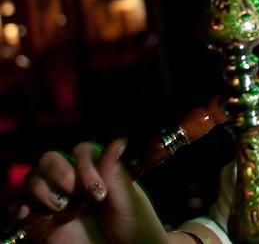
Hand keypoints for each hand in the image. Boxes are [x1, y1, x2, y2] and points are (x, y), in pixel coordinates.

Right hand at [17, 138, 170, 243]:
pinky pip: (17, 206)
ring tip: (63, 209)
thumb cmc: (131, 226)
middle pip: (50, 158)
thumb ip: (116, 173)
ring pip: (33, 178)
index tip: (98, 190)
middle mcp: (73, 182)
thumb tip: (119, 141)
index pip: (80, 151)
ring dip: (44, 189)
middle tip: (79, 196)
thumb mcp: (128, 201)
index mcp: (96, 171)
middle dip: (61, 172)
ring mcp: (54, 200)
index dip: (85, 164)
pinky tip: (30, 212)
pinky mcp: (39, 221)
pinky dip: (19, 206)